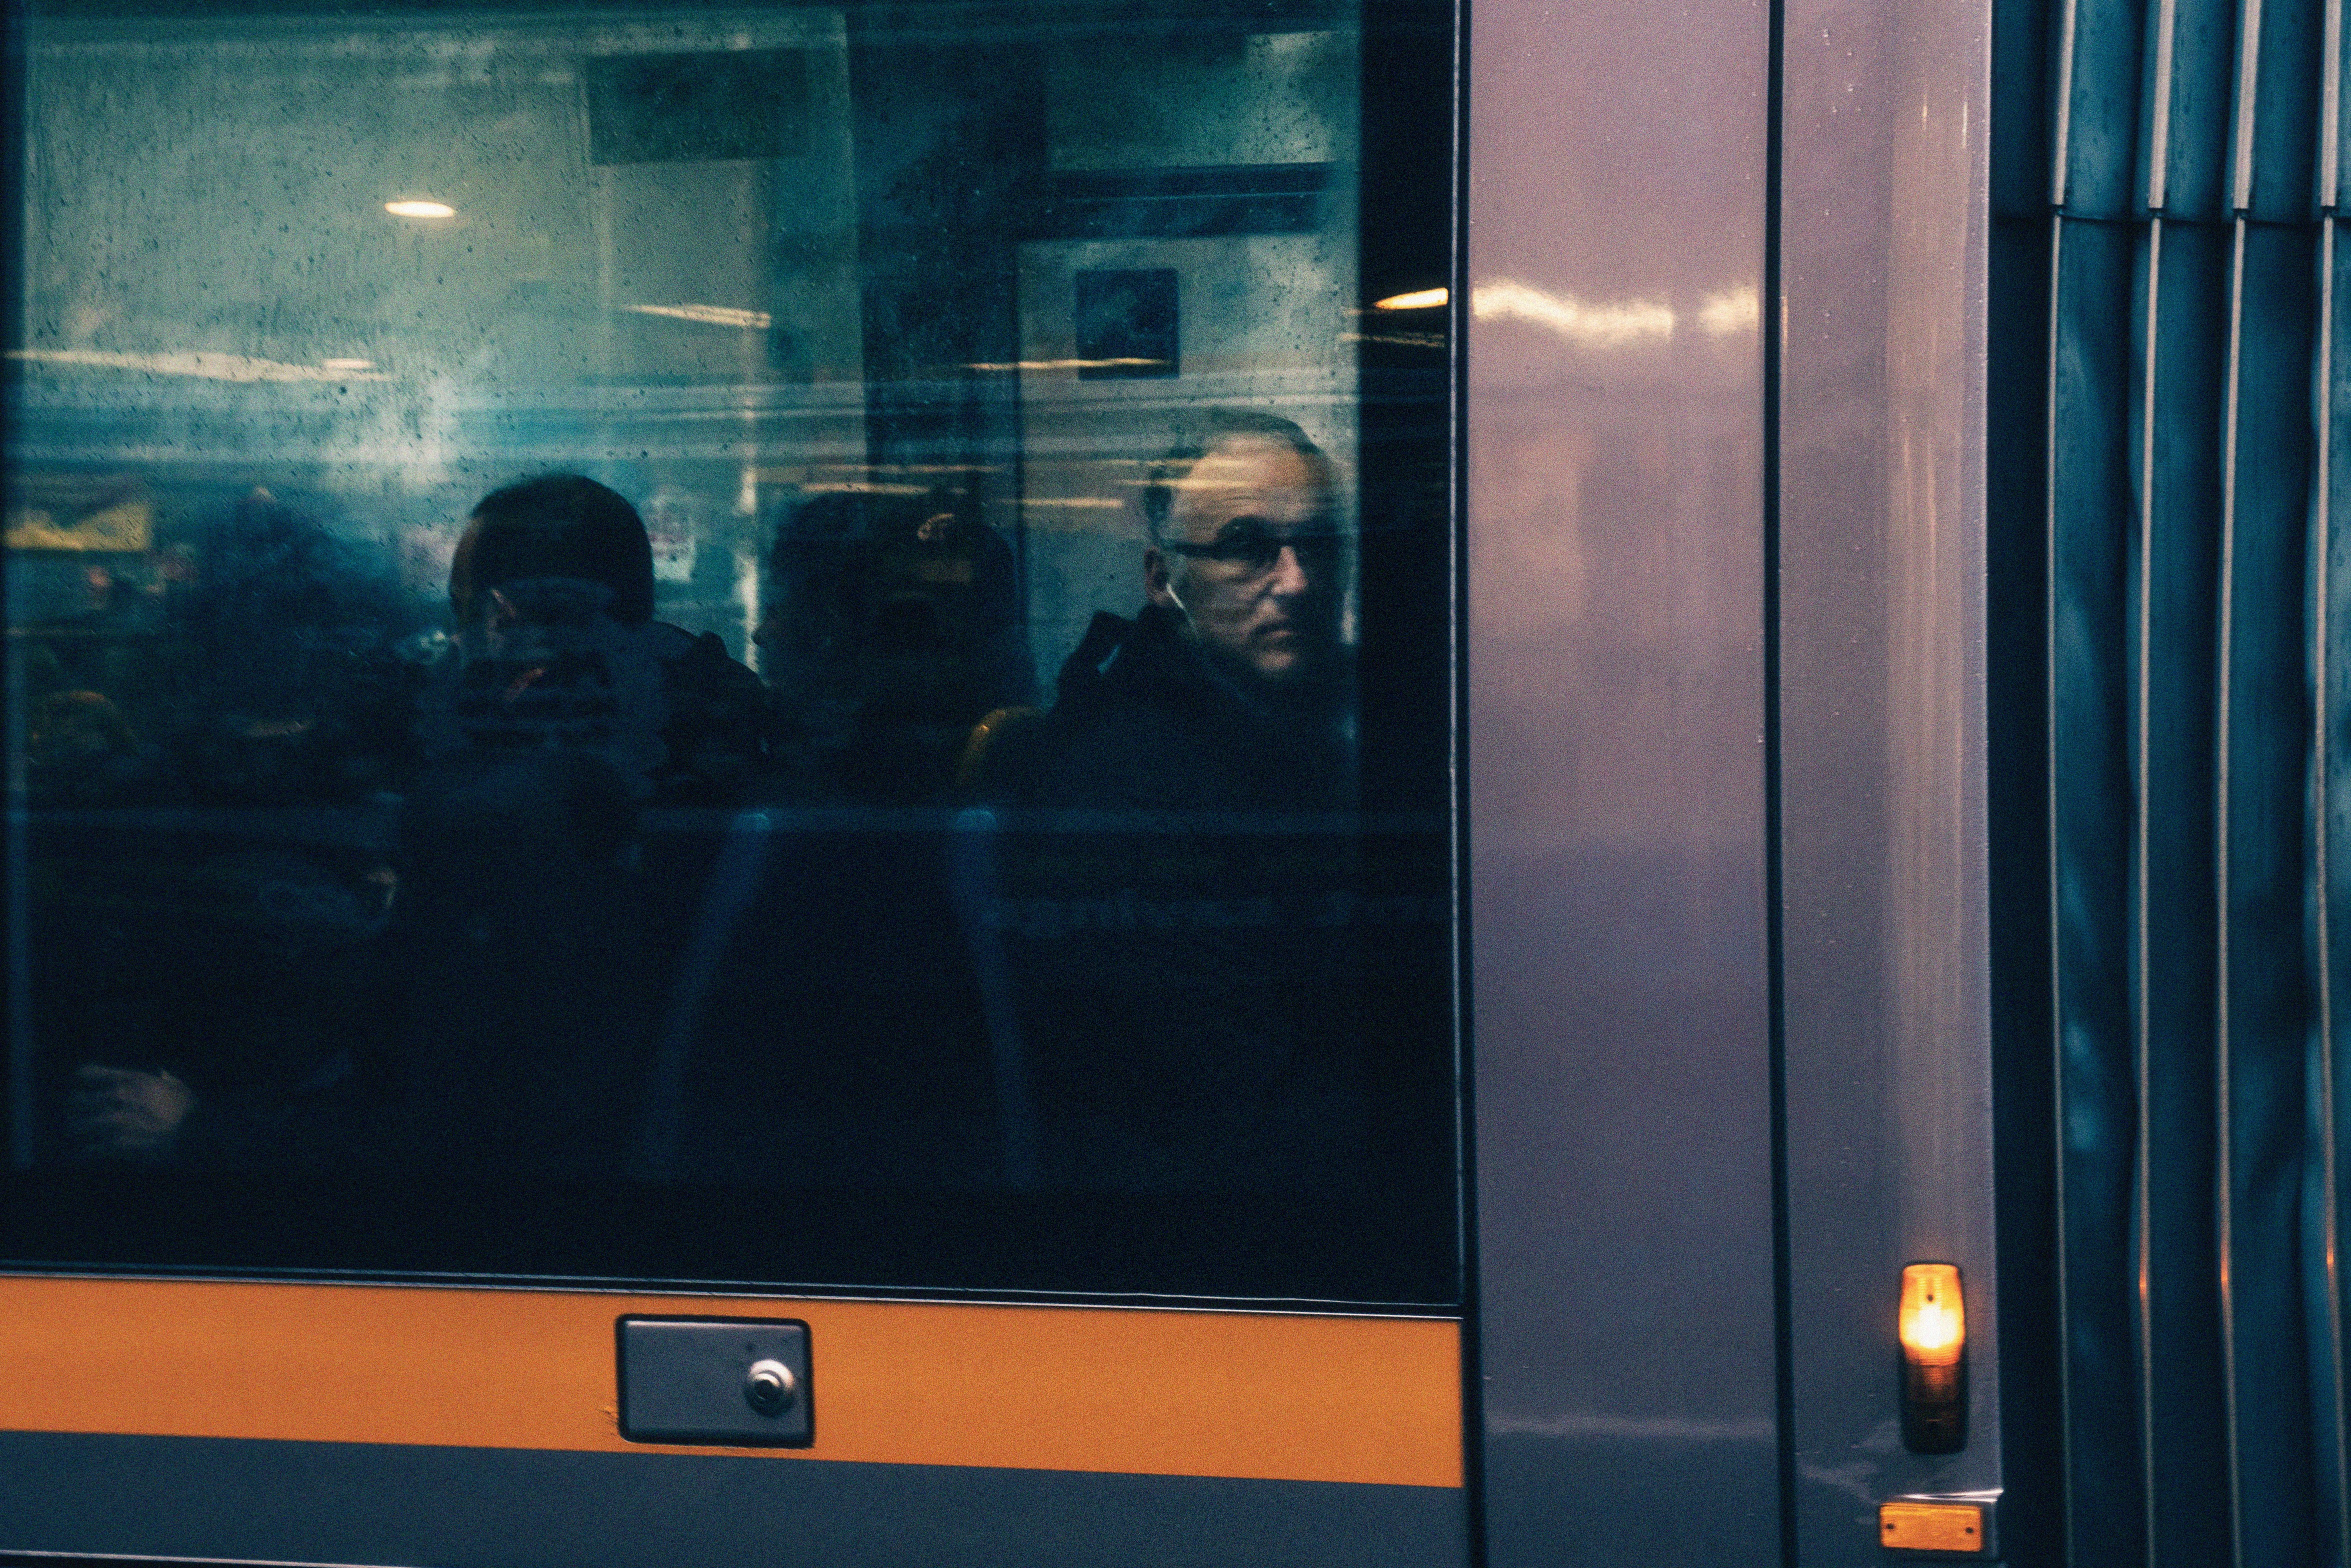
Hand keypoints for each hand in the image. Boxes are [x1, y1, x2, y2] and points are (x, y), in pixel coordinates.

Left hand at [68, 1065, 195, 1161]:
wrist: (199, 1136)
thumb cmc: (192, 1112)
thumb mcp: (181, 1088)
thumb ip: (168, 1079)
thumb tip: (163, 1073)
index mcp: (138, 1081)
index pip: (100, 1073)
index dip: (86, 1075)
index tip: (77, 1078)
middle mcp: (126, 1098)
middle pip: (88, 1098)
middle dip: (77, 1104)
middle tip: (69, 1109)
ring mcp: (123, 1120)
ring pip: (89, 1122)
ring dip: (79, 1127)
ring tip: (72, 1130)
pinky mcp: (124, 1143)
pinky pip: (97, 1147)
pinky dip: (86, 1152)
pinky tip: (79, 1154)